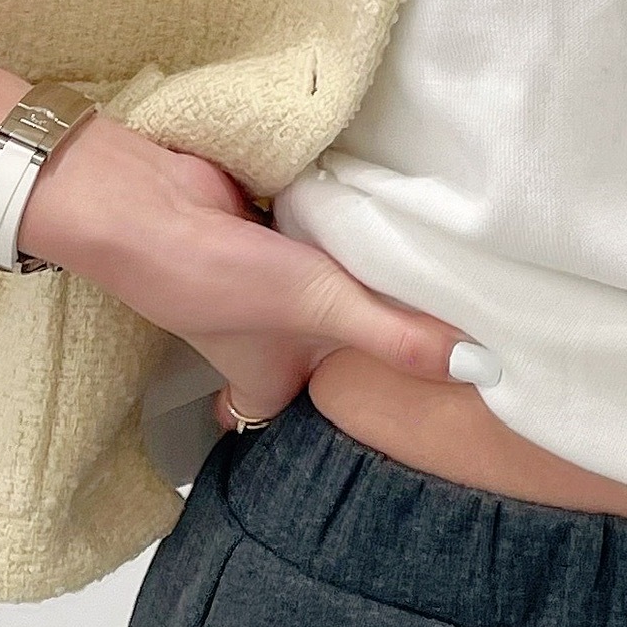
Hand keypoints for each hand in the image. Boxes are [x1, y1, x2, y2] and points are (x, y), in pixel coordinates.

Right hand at [17, 113, 475, 429]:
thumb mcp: (321, 313)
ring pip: (333, 297)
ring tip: (446, 283)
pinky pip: (322, 246)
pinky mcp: (270, 239)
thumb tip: (481, 370)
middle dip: (377, 346)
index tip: (410, 417)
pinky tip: (398, 226)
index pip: (315, 419)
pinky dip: (349, 237)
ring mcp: (270, 291)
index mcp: (274, 383)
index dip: (351, 422)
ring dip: (367, 285)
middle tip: (449, 343)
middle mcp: (272, 344)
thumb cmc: (219, 280)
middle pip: (336, 354)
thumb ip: (399, 338)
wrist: (144, 204)